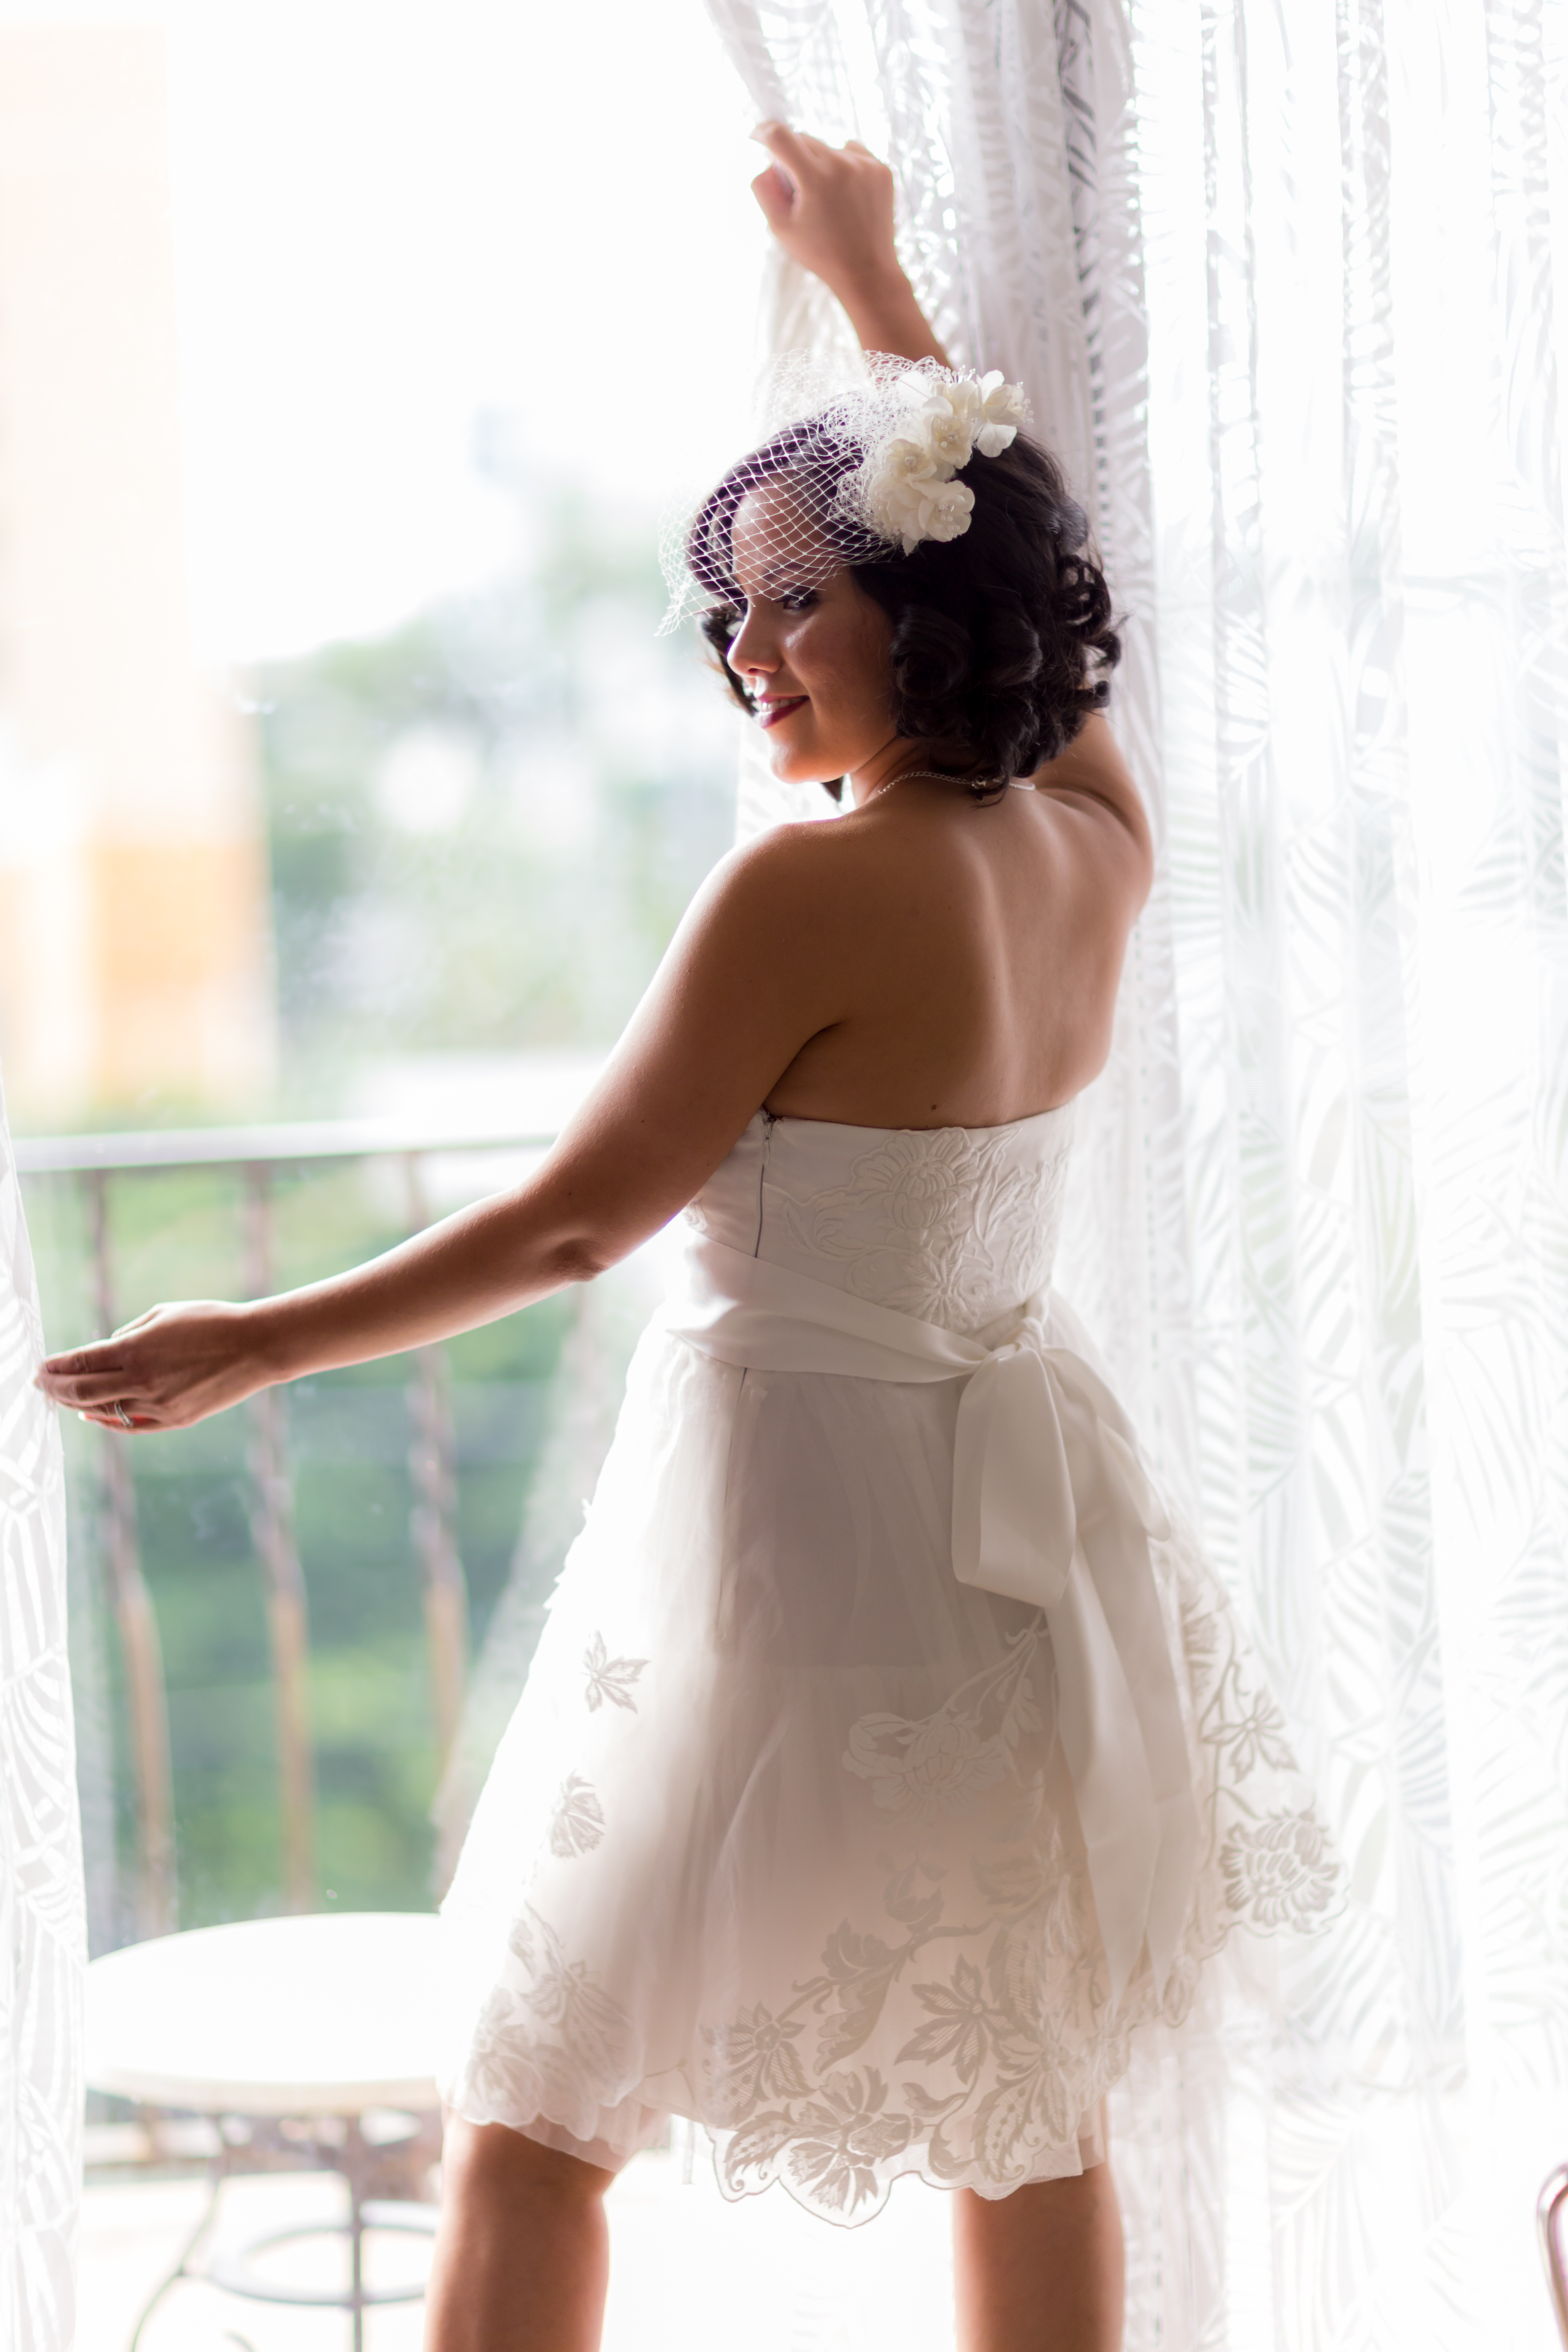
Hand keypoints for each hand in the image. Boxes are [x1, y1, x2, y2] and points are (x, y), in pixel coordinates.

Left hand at [35, 1299, 276, 1432]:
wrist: (257, 1347)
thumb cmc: (213, 1322)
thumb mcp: (164, 1314)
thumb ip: (129, 1334)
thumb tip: (107, 1349)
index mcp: (135, 1349)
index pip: (79, 1363)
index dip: (54, 1367)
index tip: (41, 1367)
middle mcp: (141, 1381)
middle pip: (81, 1391)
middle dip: (54, 1388)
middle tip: (41, 1384)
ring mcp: (158, 1405)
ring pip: (103, 1411)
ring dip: (76, 1404)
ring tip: (63, 1398)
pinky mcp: (175, 1419)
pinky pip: (130, 1425)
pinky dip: (106, 1420)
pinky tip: (92, 1415)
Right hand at [749, 124, 948, 366]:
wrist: (868, 272)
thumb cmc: (820, 254)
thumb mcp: (780, 228)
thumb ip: (764, 189)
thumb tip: (766, 162)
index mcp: (814, 178)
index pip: (780, 135)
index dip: (763, 132)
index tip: (757, 136)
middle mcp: (841, 164)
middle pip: (804, 140)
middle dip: (794, 161)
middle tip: (800, 194)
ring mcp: (865, 165)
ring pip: (828, 148)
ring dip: (820, 165)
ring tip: (828, 201)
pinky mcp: (881, 169)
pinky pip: (853, 153)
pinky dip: (844, 167)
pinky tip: (846, 195)